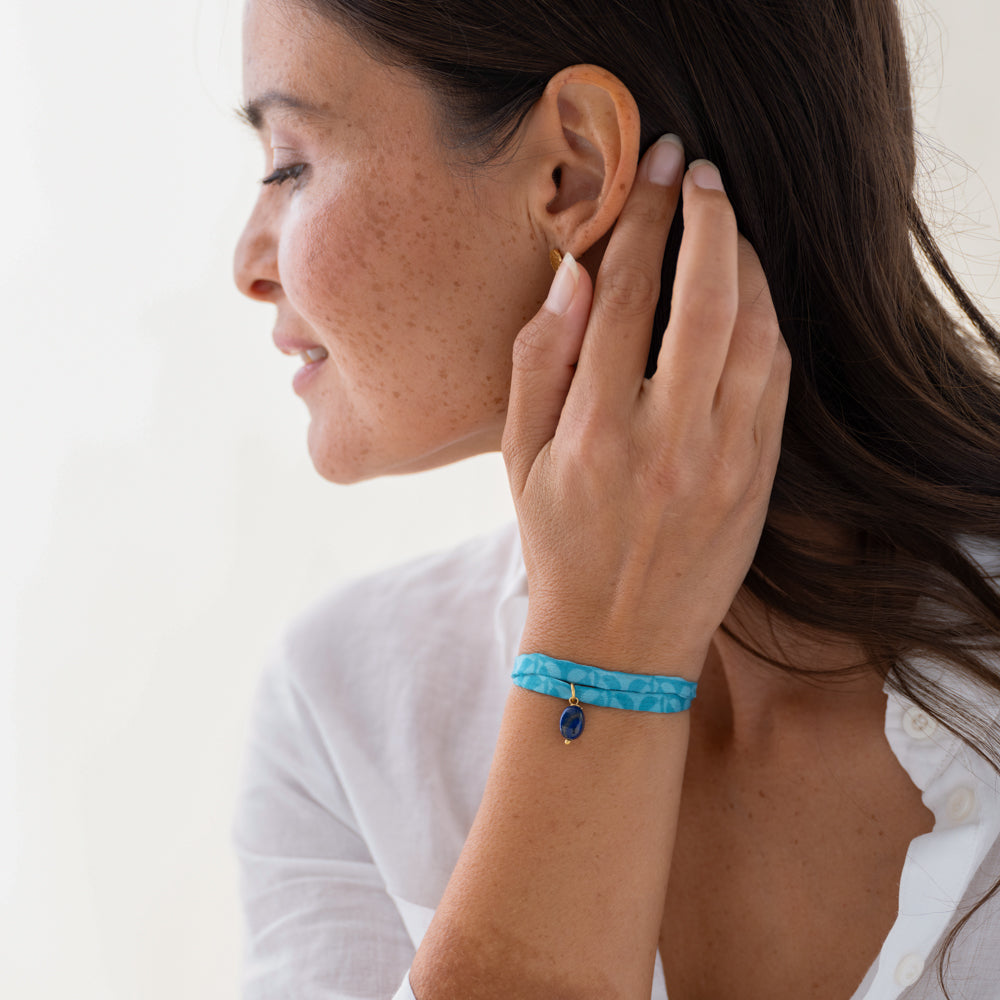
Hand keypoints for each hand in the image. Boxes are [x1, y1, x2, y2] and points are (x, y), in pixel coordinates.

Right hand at [501, 139, 790, 678]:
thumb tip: (570, 279)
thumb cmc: (558, 545)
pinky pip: (777, 379)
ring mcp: (723, 460)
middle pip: (706, 298)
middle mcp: (666, 439)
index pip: (626, 296)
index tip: (653, 168)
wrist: (618, 640)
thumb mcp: (515, 459)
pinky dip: (767, 321)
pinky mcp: (759, 478)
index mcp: (595, 430)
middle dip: (708, 217)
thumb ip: (537, 363)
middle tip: (700, 173)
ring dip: (746, 263)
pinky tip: (748, 298)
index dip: (641, 218)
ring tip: (725, 228)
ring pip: (756, 331)